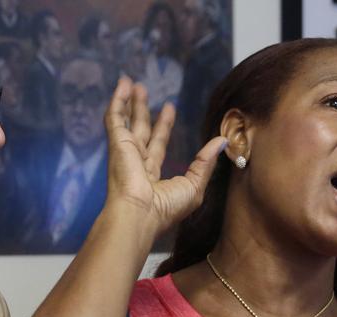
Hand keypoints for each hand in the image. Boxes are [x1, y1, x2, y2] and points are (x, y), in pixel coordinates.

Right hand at [104, 77, 226, 234]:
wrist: (139, 215)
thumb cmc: (166, 208)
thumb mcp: (194, 186)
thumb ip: (206, 162)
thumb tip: (221, 141)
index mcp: (152, 176)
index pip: (158, 146)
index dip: (163, 127)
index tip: (169, 108)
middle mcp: (136, 162)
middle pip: (141, 130)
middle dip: (142, 111)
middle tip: (144, 91)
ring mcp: (125, 152)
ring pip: (126, 121)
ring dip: (128, 102)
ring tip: (130, 82)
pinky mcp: (116, 144)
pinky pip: (114, 118)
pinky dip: (117, 101)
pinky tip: (122, 84)